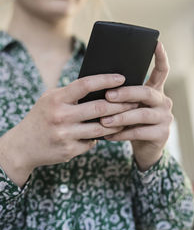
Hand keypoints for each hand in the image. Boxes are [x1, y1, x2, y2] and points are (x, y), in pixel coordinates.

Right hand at [8, 73, 134, 173]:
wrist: (23, 146)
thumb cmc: (40, 117)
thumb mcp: (50, 99)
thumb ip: (71, 93)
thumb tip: (99, 87)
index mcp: (56, 99)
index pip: (85, 84)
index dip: (106, 80)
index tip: (121, 78)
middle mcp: (61, 116)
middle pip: (99, 108)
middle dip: (121, 104)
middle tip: (135, 100)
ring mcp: (65, 135)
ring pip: (101, 128)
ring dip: (117, 122)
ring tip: (128, 117)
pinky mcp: (69, 150)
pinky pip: (92, 141)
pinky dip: (101, 136)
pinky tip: (107, 132)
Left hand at [101, 42, 173, 170]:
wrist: (145, 147)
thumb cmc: (131, 121)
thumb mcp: (128, 107)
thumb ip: (121, 97)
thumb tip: (99, 86)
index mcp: (155, 91)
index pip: (162, 71)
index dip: (160, 57)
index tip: (156, 43)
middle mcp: (163, 101)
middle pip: (146, 92)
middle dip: (126, 93)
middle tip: (108, 95)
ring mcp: (165, 118)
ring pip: (142, 114)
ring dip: (121, 117)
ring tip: (103, 120)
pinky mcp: (161, 134)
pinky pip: (139, 132)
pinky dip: (121, 133)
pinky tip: (108, 135)